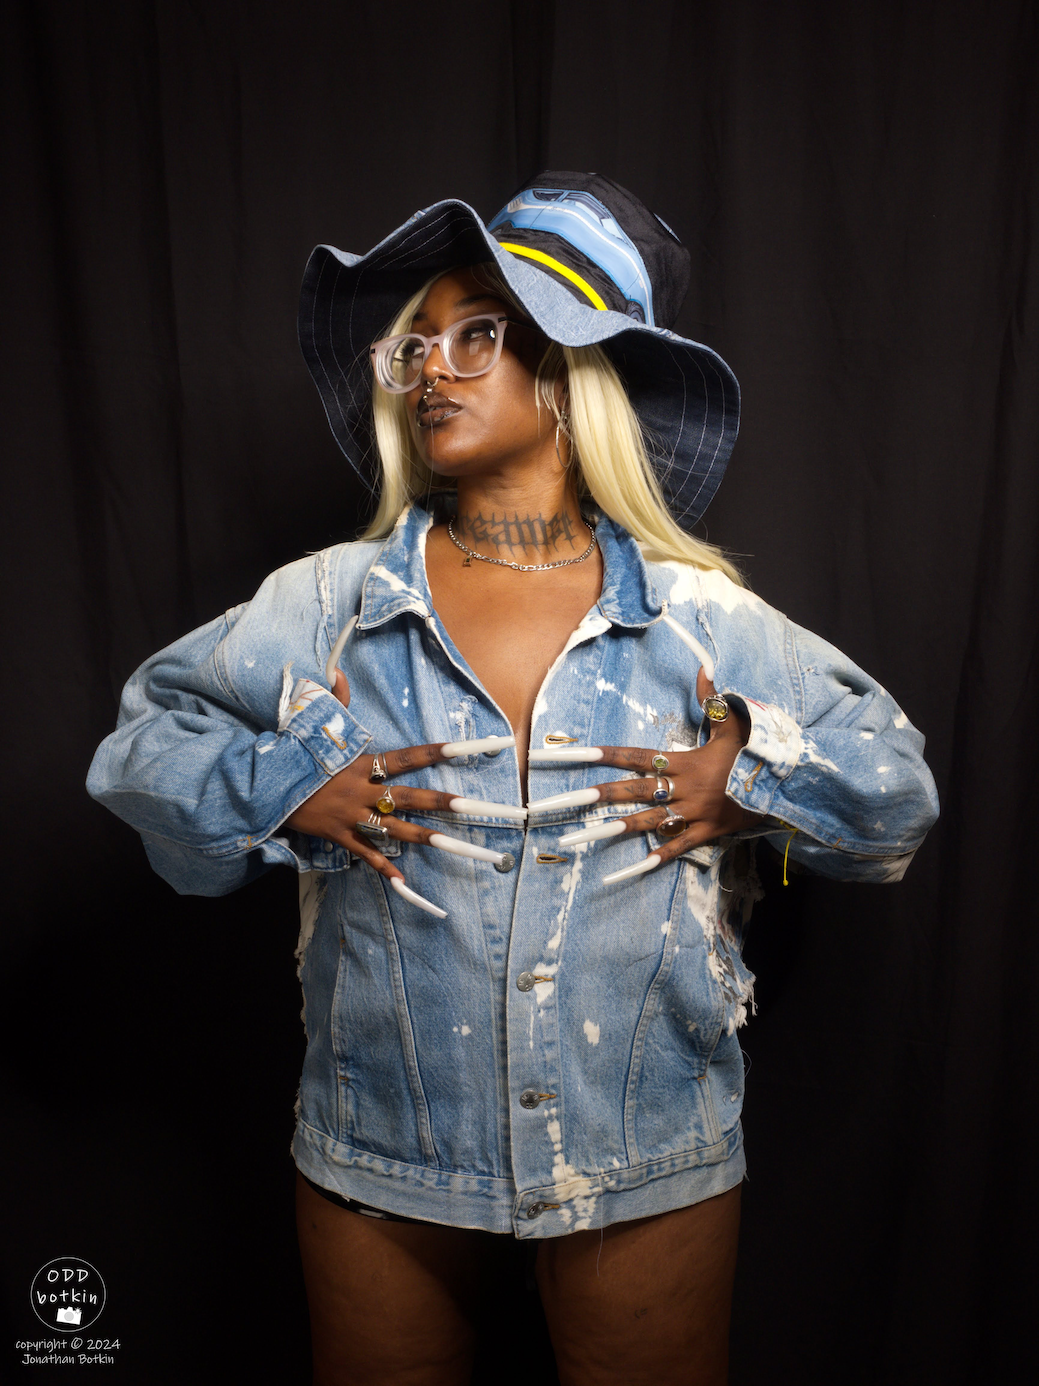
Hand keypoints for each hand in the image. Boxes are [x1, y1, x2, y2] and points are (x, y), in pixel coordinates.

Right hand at [285, 672, 520, 895]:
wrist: (265, 788)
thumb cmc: (294, 756)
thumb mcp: (313, 725)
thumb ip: (334, 700)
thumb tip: (338, 671)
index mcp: (360, 763)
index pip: (406, 757)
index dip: (435, 752)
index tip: (463, 749)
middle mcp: (361, 791)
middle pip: (409, 796)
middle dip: (441, 801)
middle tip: (472, 806)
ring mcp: (351, 816)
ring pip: (394, 828)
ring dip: (424, 837)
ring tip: (453, 845)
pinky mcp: (338, 835)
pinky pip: (365, 853)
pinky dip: (382, 867)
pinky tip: (403, 880)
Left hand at [534, 669, 760, 877]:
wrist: (786, 786)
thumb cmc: (756, 752)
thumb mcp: (734, 723)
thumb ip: (713, 699)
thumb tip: (703, 669)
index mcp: (685, 762)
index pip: (637, 755)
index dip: (607, 753)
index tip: (578, 753)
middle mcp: (684, 789)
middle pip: (633, 791)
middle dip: (598, 795)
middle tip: (563, 802)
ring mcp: (694, 814)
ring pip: (647, 822)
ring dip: (614, 829)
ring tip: (583, 837)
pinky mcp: (707, 833)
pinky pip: (677, 848)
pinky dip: (655, 859)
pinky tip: (629, 871)